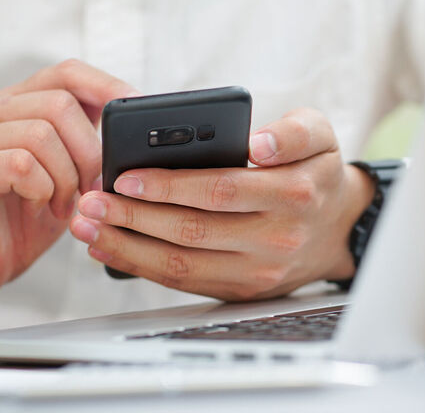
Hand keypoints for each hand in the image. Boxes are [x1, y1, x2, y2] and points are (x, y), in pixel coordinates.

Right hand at [0, 60, 137, 342]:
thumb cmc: (20, 222)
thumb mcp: (67, 176)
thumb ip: (88, 144)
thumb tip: (132, 120)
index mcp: (16, 106)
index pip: (66, 73)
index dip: (106, 87)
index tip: (134, 111)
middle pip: (60, 104)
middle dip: (90, 152)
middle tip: (91, 189)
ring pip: (41, 134)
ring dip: (66, 178)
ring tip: (63, 205)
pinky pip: (20, 164)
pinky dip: (43, 190)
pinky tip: (41, 208)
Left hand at [70, 108, 374, 300]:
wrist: (338, 228)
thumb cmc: (316, 172)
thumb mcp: (320, 135)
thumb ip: (293, 131)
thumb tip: (258, 143)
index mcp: (293, 193)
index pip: (221, 190)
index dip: (169, 186)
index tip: (126, 177)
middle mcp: (276, 239)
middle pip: (193, 231)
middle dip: (133, 217)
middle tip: (89, 201)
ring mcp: (258, 272)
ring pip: (182, 264)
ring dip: (127, 247)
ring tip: (87, 226)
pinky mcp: (242, 292)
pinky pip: (184, 282)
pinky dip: (141, 267)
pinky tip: (110, 249)